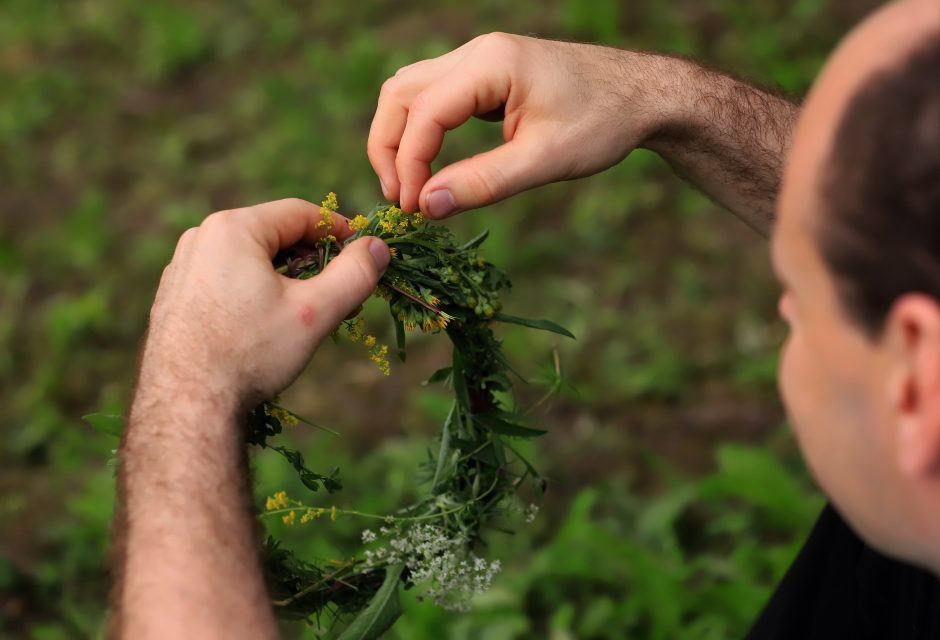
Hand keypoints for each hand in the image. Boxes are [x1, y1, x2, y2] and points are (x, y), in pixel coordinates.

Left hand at [138, 198, 390, 409]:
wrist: (186, 405)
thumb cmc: (251, 354)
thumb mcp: (314, 312)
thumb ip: (354, 274)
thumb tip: (379, 247)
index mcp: (233, 228)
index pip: (301, 214)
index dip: (341, 233)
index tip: (365, 257)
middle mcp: (201, 237)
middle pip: (275, 237)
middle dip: (314, 263)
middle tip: (342, 297)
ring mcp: (182, 267)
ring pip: (252, 261)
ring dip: (286, 281)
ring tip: (309, 317)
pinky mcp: (174, 296)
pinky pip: (227, 281)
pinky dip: (256, 295)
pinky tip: (268, 330)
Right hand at [368, 32, 674, 216]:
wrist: (642, 95)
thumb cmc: (602, 124)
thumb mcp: (544, 161)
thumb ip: (484, 183)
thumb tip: (428, 207)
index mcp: (490, 64)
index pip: (423, 113)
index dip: (409, 164)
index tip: (415, 209)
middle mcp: (476, 53)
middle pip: (401, 94)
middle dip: (388, 148)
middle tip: (400, 200)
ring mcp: (478, 60)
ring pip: (410, 91)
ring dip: (399, 137)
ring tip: (408, 187)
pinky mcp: (485, 75)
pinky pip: (432, 96)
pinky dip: (419, 130)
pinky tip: (428, 166)